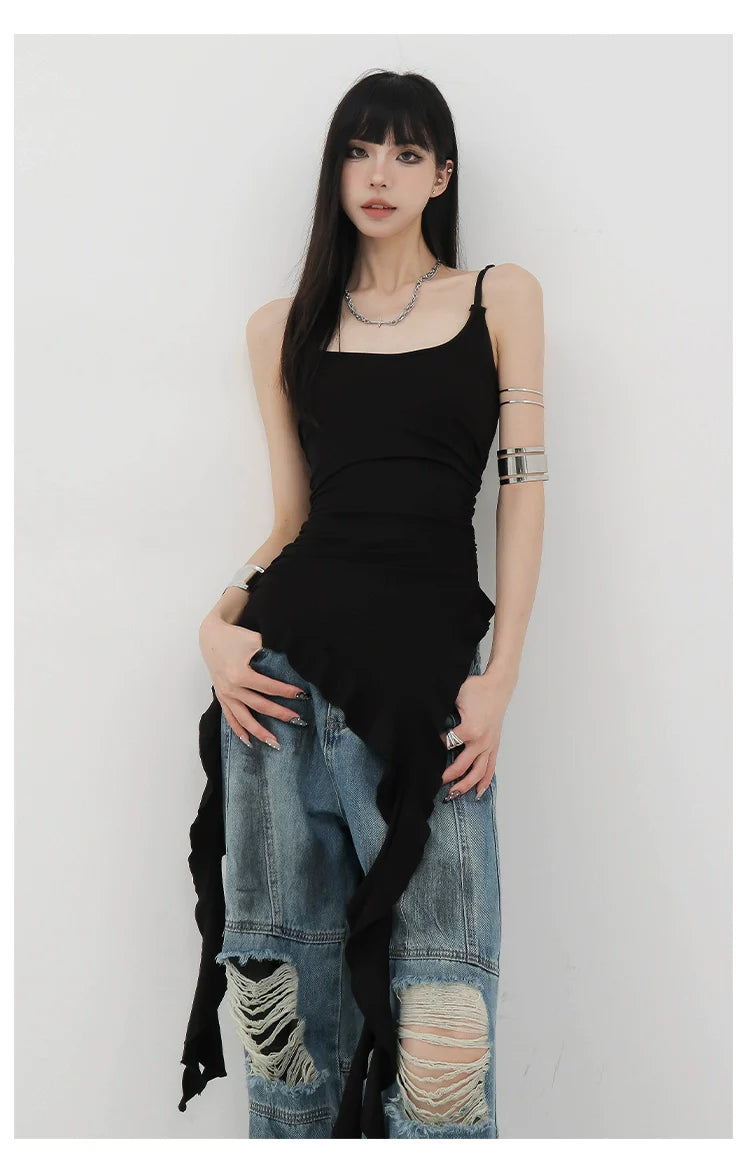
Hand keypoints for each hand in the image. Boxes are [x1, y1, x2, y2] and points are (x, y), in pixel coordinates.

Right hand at [199, 612, 307, 748]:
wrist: (210, 636)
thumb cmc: (235, 637)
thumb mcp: (254, 640)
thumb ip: (271, 651)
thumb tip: (294, 660)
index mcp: (240, 674)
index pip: (268, 687)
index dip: (286, 691)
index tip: (302, 695)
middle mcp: (231, 688)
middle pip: (260, 705)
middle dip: (280, 714)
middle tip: (298, 720)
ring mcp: (225, 694)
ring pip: (244, 718)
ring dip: (260, 731)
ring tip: (275, 743)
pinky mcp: (221, 697)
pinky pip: (230, 718)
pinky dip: (239, 730)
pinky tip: (249, 742)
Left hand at [438, 673, 511, 799]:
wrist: (498, 686)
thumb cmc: (476, 688)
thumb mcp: (455, 697)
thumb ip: (443, 712)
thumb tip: (428, 722)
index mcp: (470, 729)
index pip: (447, 745)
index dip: (434, 746)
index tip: (425, 746)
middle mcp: (481, 742)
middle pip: (461, 766)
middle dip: (446, 776)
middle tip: (433, 783)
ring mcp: (489, 745)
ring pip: (478, 772)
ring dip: (465, 785)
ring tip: (453, 795)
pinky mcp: (495, 745)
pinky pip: (491, 767)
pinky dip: (485, 781)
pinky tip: (478, 792)